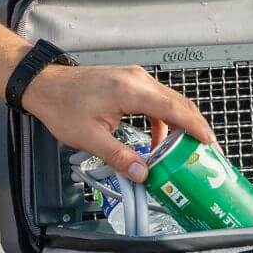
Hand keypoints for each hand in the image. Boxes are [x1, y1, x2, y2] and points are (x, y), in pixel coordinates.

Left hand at [23, 65, 215, 181]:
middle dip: (195, 128)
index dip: (195, 127)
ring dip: (180, 125)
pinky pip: (158, 101)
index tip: (209, 142)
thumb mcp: (89, 138)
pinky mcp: (132, 83)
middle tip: (205, 151)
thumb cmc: (61, 105)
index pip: (174, 109)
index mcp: (130, 91)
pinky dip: (164, 121)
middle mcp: (138, 80)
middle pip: (179, 104)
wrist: (43, 84)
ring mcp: (136, 79)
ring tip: (184, 150)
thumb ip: (119, 157)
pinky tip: (159, 141)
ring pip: (170, 102)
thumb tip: (142, 173)